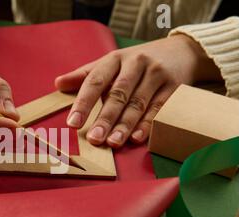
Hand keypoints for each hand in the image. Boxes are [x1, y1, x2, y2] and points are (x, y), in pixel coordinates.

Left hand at [56, 34, 221, 147]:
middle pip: (118, 94)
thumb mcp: (110, 63)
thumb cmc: (136, 62)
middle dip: (105, 118)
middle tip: (94, 139)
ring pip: (138, 103)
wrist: (180, 51)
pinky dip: (147, 124)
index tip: (73, 123)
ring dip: (125, 125)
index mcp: (114, 59)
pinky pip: (158, 108)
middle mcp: (135, 64)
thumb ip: (85, 75)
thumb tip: (58, 83)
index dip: (83, 103)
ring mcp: (156, 74)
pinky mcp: (173, 86)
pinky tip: (137, 138)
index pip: (95, 81)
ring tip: (113, 143)